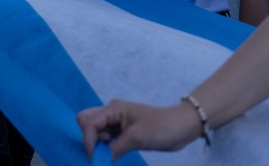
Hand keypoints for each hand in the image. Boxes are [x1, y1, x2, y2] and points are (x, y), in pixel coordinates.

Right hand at [76, 100, 201, 159]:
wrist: (181, 128)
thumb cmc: (161, 127)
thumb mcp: (137, 138)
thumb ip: (115, 148)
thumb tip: (99, 161)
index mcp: (113, 108)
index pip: (89, 123)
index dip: (88, 141)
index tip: (95, 159)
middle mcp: (111, 113)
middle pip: (86, 122)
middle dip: (89, 139)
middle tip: (103, 151)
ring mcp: (116, 123)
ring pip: (95, 132)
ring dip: (97, 145)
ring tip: (110, 154)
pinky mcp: (122, 132)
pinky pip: (105, 139)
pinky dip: (105, 148)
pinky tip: (112, 155)